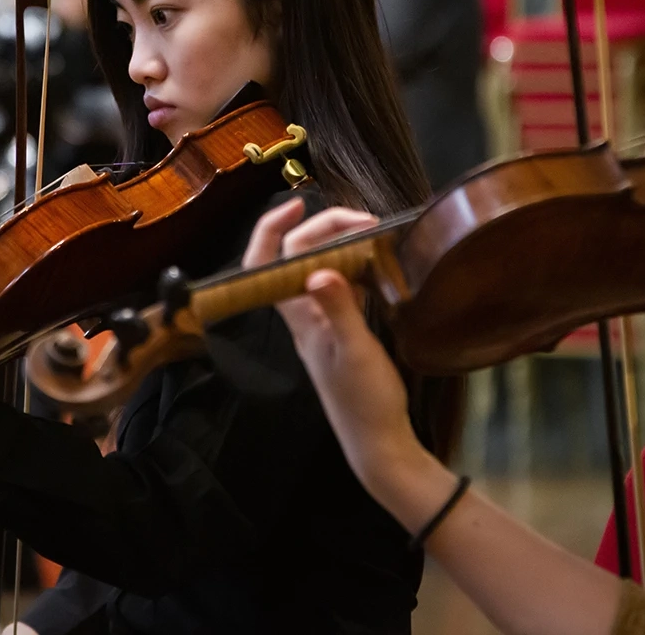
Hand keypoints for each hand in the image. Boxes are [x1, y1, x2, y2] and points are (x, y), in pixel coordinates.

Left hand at [242, 201, 430, 494]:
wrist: (377, 441)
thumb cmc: (364, 401)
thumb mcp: (355, 353)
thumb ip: (339, 310)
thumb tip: (321, 271)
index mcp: (299, 317)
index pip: (266, 263)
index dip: (272, 228)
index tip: (298, 203)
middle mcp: (303, 315)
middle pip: (296, 257)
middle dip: (324, 227)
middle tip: (365, 221)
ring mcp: (321, 321)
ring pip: (317, 268)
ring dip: (339, 244)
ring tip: (371, 233)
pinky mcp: (340, 330)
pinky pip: (338, 285)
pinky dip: (353, 266)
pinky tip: (376, 265)